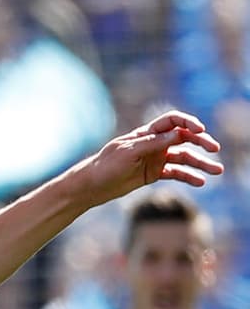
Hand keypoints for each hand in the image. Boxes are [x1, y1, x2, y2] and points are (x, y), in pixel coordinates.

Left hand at [80, 110, 222, 203]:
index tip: (200, 130)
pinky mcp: (153, 173)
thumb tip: (180, 134)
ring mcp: (154, 159)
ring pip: (183, 157)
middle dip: (200, 142)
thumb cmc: (106, 166)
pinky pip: (176, 173)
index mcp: (145, 133)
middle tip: (214, 149)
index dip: (188, 123)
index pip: (172, 121)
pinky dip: (189, 176)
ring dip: (200, 163)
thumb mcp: (129, 153)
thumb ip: (154, 144)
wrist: (91, 186)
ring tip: (217, 170)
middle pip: (183, 138)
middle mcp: (153, 144)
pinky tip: (200, 181)